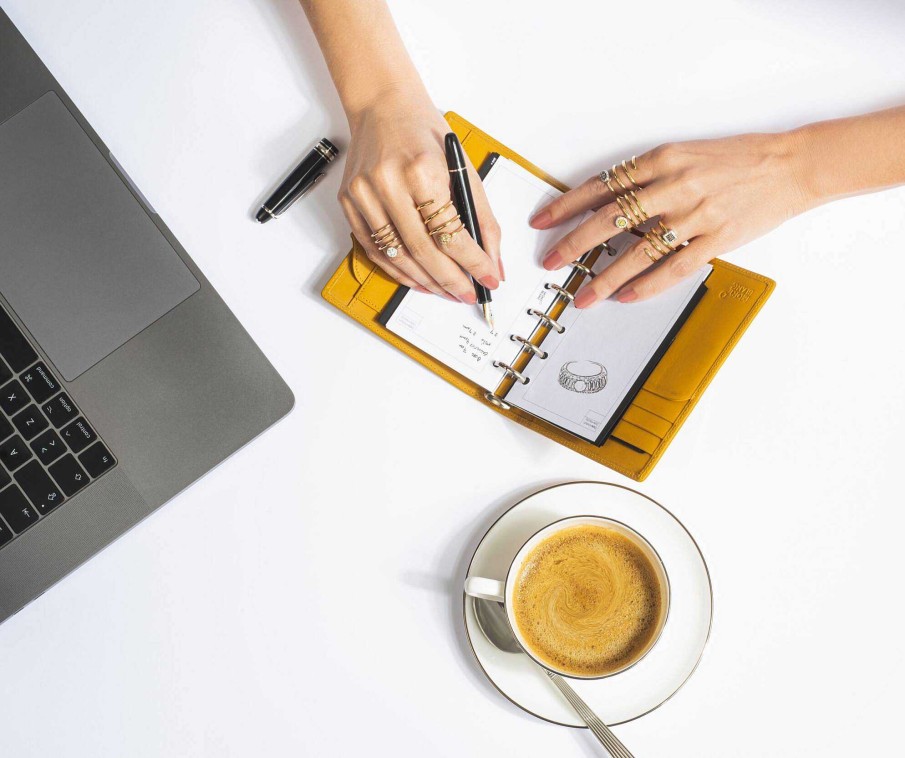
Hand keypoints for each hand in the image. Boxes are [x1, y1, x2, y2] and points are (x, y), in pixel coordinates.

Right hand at [338, 92, 501, 302]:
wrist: (382, 104)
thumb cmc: (423, 132)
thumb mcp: (462, 168)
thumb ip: (481, 218)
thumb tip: (493, 261)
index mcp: (421, 171)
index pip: (450, 233)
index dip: (473, 263)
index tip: (488, 279)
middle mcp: (388, 183)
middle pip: (423, 251)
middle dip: (450, 280)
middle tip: (466, 294)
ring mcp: (363, 195)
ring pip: (396, 256)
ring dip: (424, 281)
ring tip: (445, 292)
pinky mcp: (349, 202)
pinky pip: (374, 249)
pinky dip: (397, 270)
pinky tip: (417, 278)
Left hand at [530, 131, 811, 306]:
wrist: (790, 164)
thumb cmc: (737, 159)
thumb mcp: (685, 154)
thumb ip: (647, 176)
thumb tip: (607, 201)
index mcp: (662, 160)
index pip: (601, 185)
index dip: (567, 205)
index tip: (543, 221)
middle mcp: (674, 185)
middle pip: (610, 220)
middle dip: (574, 244)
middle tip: (552, 263)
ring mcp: (695, 214)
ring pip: (637, 251)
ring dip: (606, 277)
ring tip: (585, 295)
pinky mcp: (717, 238)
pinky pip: (673, 267)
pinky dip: (647, 285)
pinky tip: (627, 296)